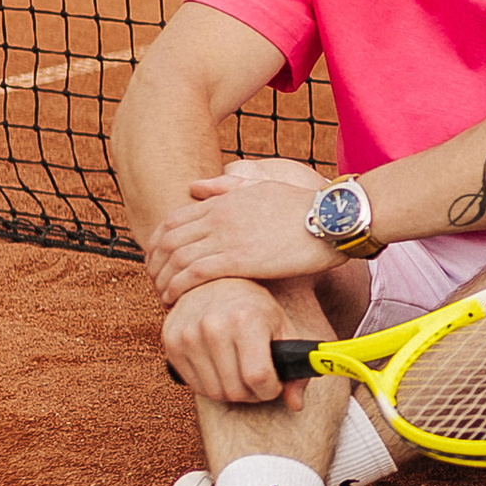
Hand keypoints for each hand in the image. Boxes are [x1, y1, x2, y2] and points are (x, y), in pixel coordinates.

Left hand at [148, 160, 336, 301]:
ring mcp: (227, 236)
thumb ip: (227, 186)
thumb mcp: (262, 187)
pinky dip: (178, 287)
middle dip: (154, 263)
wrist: (331, 218)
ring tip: (162, 295)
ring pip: (176, 257)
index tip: (157, 260)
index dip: (157, 241)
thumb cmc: (303, 207)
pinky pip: (195, 273)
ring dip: (163, 279)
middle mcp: (219, 216)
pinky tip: (174, 299)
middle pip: (167, 239)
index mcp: (223, 200)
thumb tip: (195, 186)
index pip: (174, 219)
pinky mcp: (240, 259)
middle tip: (154, 282)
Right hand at [160, 274, 309, 410]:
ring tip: (241, 373)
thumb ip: (295, 367)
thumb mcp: (281, 328)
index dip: (271, 389)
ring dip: (232, 391)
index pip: (258, 378)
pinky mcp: (171, 341)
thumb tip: (296, 404)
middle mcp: (213, 326)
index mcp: (245, 319)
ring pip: (215, 392)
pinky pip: (195, 386)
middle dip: (253, 393)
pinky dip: (212, 385)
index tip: (274, 383)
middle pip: (236, 390)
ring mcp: (188, 334)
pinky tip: (221, 369)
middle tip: (258, 380)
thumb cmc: (254, 307)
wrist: (215, 280)